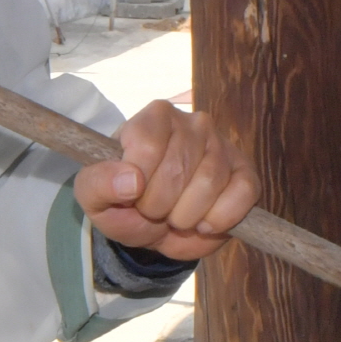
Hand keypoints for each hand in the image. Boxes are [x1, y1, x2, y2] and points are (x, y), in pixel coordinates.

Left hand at [75, 100, 259, 261]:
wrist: (154, 224)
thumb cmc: (124, 201)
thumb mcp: (94, 196)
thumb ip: (98, 183)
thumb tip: (131, 181)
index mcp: (154, 117)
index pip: (147, 146)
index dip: (138, 185)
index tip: (132, 196)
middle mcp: (192, 122)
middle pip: (178, 169)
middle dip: (159, 206)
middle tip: (154, 210)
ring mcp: (222, 145)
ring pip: (209, 183)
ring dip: (186, 216)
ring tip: (176, 216)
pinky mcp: (246, 172)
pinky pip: (242, 194)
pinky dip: (220, 219)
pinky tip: (204, 222)